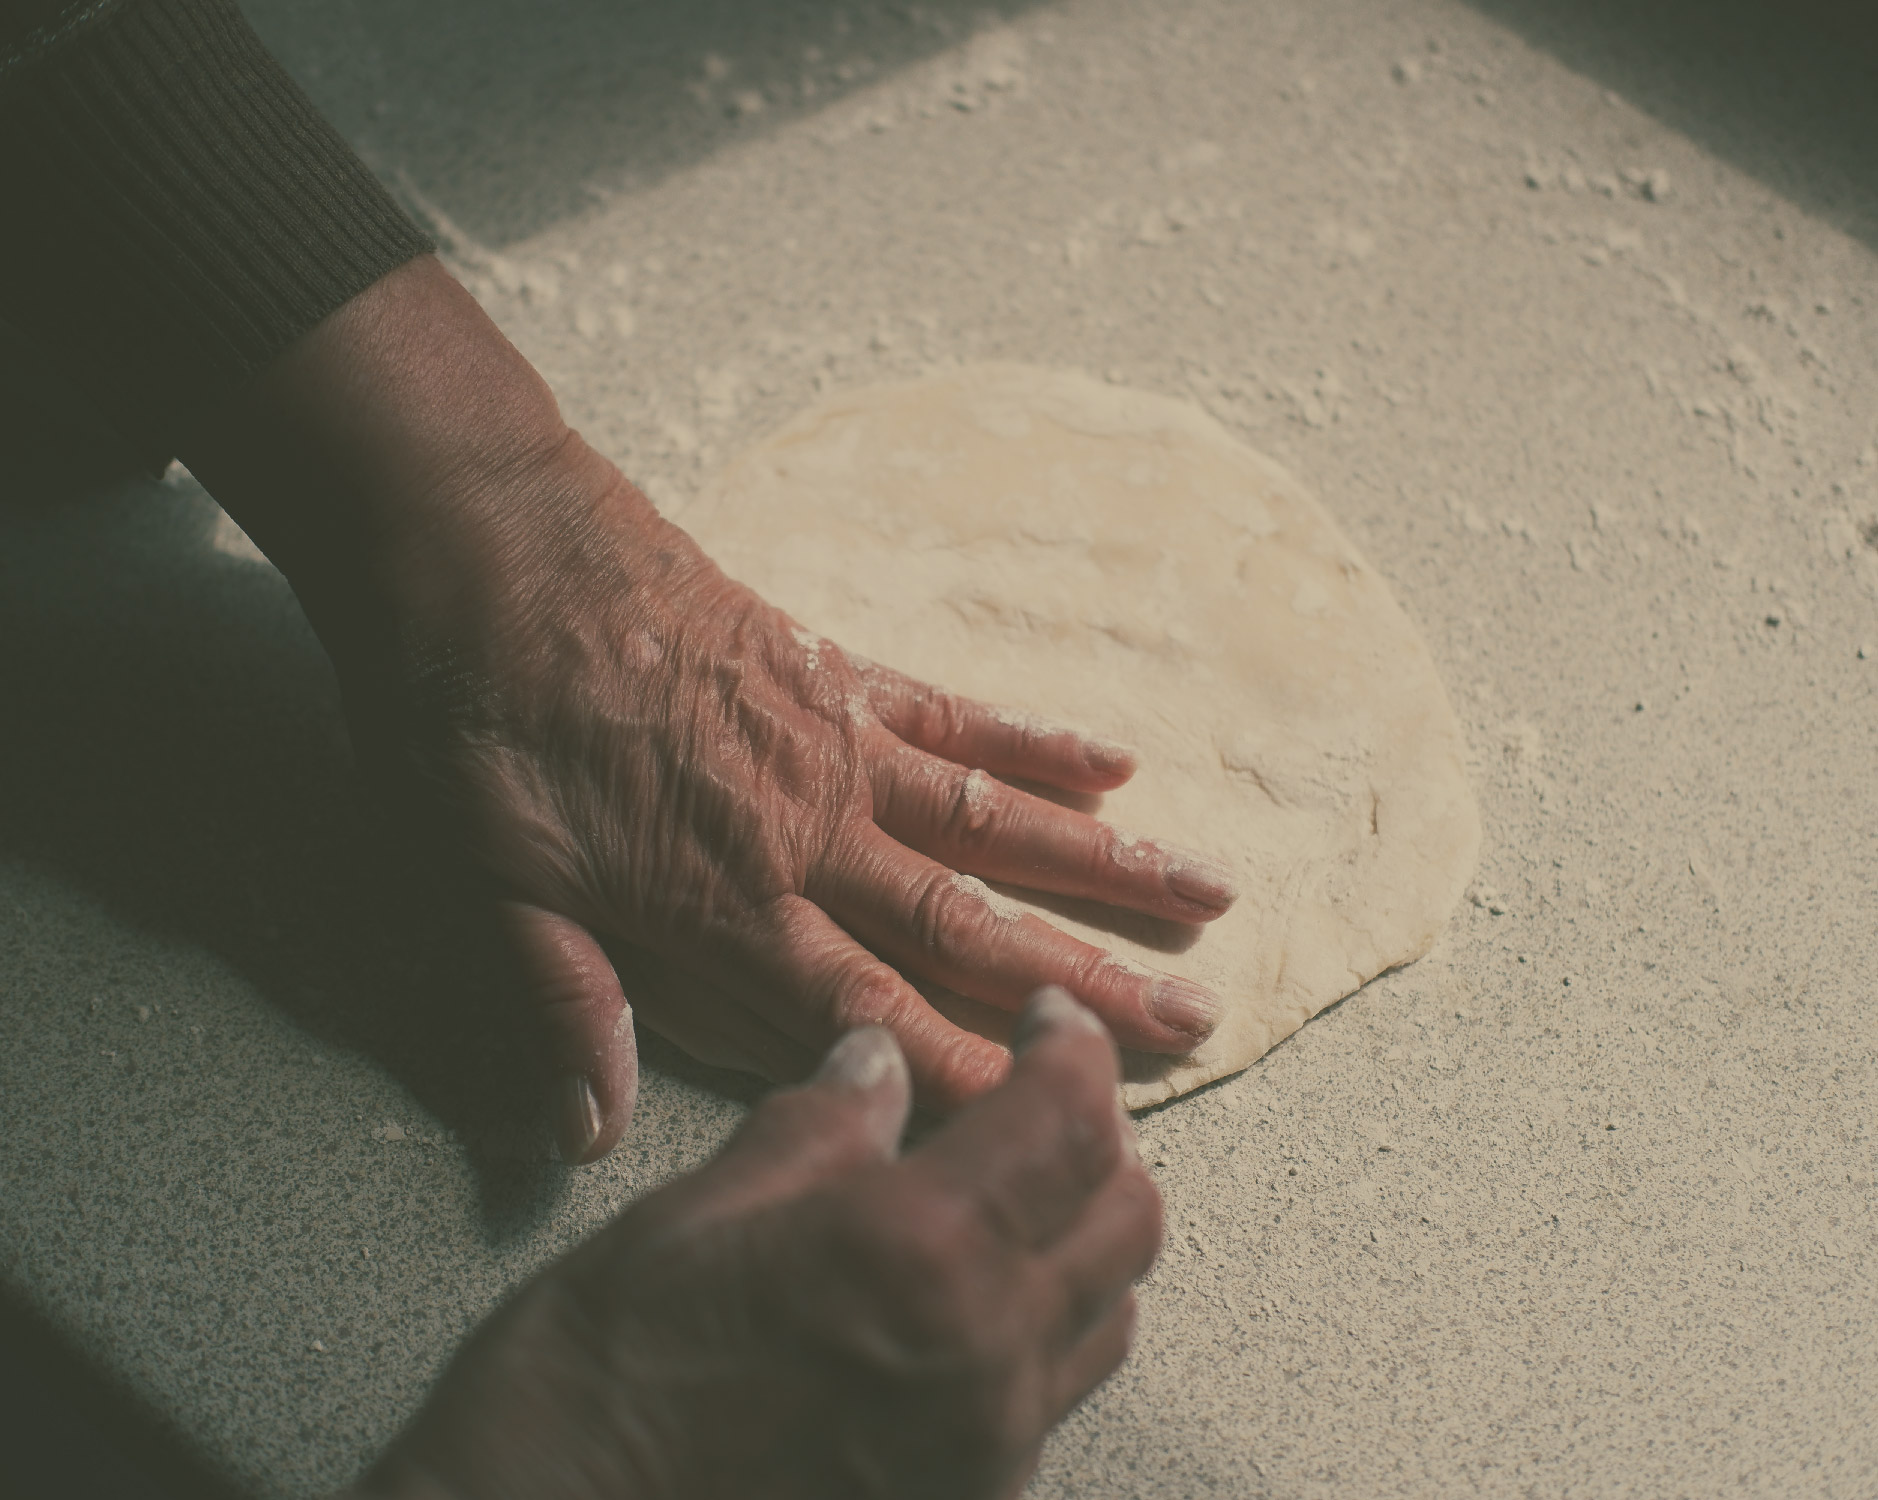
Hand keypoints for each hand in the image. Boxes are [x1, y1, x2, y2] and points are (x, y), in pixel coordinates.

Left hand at [182, 257, 1238, 1159]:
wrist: (483, 543)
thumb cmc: (470, 719)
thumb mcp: (479, 878)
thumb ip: (559, 1000)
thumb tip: (591, 1129)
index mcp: (720, 907)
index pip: (870, 1019)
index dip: (972, 1077)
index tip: (1066, 1119)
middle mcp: (805, 837)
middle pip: (968, 928)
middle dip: (1085, 985)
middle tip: (1199, 1016)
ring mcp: (832, 748)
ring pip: (992, 822)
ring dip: (1104, 865)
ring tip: (1209, 894)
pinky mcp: (834, 671)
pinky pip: (956, 714)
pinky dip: (1038, 739)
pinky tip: (1115, 762)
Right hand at [345, 989, 1160, 1499]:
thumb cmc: (593, 1381)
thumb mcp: (696, 1212)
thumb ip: (818, 1126)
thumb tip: (876, 1062)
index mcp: (918, 1251)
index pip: (1067, 1120)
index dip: (1076, 1049)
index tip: (1053, 1018)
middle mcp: (982, 1355)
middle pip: (1127, 1217)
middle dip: (1097, 1137)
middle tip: (1033, 1095)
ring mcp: (985, 1447)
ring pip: (1109, 1311)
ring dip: (1082, 1233)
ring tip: (1008, 1191)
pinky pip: (1052, 1396)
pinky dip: (1042, 1324)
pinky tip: (965, 1297)